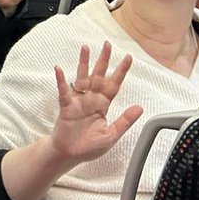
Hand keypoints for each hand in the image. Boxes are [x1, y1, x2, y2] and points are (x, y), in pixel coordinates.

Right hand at [49, 43, 142, 164]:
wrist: (70, 155)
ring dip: (84, 63)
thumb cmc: (89, 146)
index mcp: (102, 104)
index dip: (121, 71)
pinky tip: (59, 69)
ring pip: (82, 77)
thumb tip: (139, 108)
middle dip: (104, 60)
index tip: (128, 57)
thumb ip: (125, 121)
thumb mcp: (112, 135)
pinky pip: (64, 91)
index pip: (114, 84)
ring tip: (86, 48)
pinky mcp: (67, 106)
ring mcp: (78, 101)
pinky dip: (61, 80)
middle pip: (99, 75)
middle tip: (108, 44)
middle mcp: (91, 99)